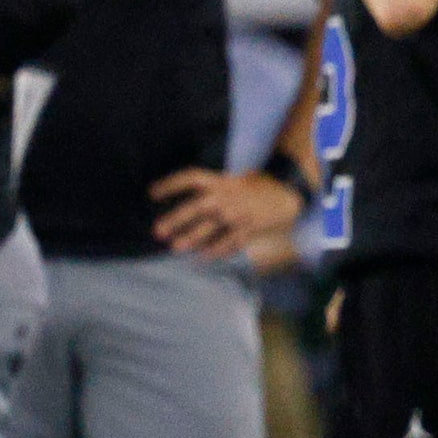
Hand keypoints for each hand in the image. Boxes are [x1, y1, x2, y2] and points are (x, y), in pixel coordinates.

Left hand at [149, 167, 302, 256]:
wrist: (286, 191)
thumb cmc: (254, 186)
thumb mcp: (232, 180)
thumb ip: (211, 189)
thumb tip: (185, 204)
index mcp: (221, 181)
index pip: (191, 178)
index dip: (170, 185)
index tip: (151, 193)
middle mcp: (227, 196)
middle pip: (197, 206)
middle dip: (176, 219)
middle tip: (158, 231)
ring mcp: (239, 213)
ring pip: (212, 227)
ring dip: (192, 238)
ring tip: (176, 247)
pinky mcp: (250, 228)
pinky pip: (230, 241)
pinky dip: (216, 251)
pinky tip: (202, 258)